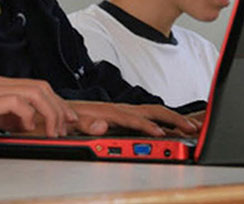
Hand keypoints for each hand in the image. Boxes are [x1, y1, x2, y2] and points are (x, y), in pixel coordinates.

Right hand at [0, 75, 77, 137]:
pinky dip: (28, 115)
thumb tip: (27, 123)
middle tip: (66, 125)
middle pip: (41, 86)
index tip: (66, 117)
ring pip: (35, 91)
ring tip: (52, 130)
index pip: (36, 87)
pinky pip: (17, 101)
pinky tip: (27, 127)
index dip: (55, 102)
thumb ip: (6, 116)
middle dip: (59, 106)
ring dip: (50, 112)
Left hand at [68, 102, 200, 136]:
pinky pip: (147, 117)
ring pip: (152, 112)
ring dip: (173, 118)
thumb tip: (101, 125)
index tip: (162, 134)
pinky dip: (163, 120)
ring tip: (191, 126)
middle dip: (174, 119)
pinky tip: (170, 128)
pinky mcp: (120, 116)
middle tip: (192, 128)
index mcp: (107, 112)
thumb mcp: (67, 124)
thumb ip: (85, 124)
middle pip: (152, 111)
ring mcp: (120, 112)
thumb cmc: (60, 119)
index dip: (148, 127)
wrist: (51, 111)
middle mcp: (117, 109)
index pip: (133, 119)